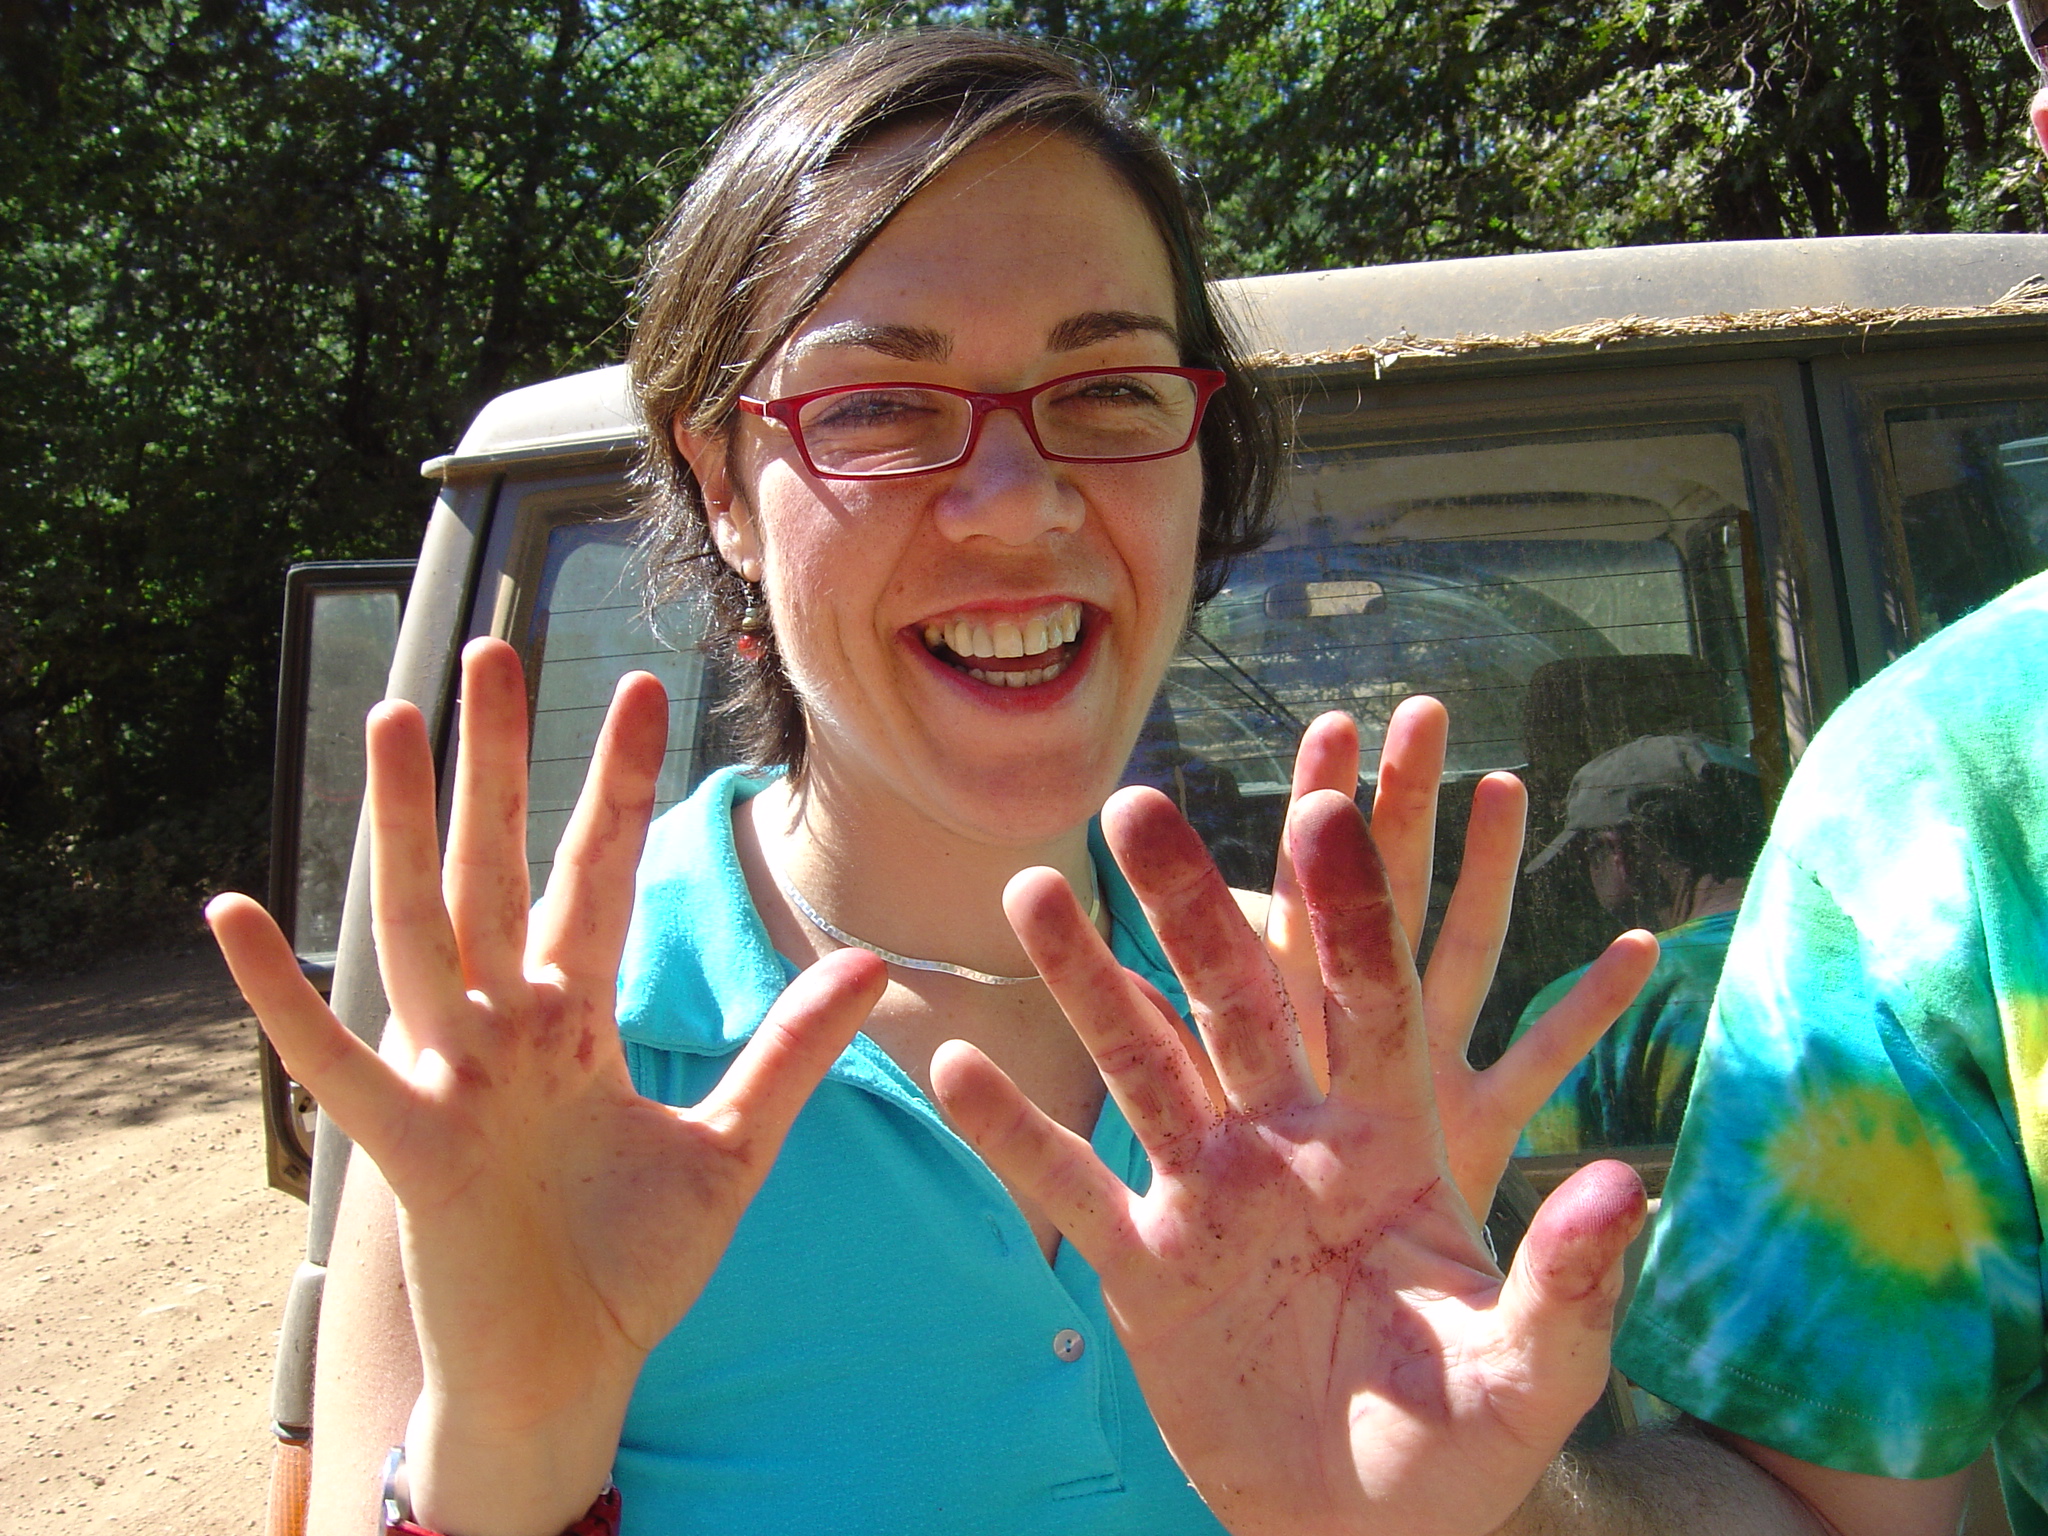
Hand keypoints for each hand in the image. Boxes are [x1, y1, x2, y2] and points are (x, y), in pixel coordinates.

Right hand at [208, 639, 884, 1535]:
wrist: (570, 1370)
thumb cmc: (632, 1262)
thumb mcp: (728, 1146)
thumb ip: (785, 1053)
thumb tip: (872, 966)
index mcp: (575, 1021)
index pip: (597, 878)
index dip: (616, 789)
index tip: (644, 691)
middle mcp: (506, 1030)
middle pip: (499, 872)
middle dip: (501, 767)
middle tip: (496, 649)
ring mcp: (452, 1078)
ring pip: (423, 930)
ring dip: (403, 828)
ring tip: (393, 720)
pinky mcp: (409, 1145)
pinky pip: (333, 1062)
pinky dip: (282, 996)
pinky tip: (234, 913)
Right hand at [933, 788, 1646, 1535]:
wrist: (1358, 1528)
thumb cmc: (1459, 1442)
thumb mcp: (1531, 1370)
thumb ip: (1570, 1278)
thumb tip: (1625, 1181)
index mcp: (1393, 1139)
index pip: (1372, 998)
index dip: (1352, 909)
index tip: (1327, 805)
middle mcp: (1290, 1141)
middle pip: (1234, 1001)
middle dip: (1190, 906)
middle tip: (1138, 805)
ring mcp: (1209, 1194)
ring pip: (1139, 1066)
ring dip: (1087, 984)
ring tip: (1030, 892)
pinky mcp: (1144, 1264)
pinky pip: (1071, 1187)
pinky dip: (1013, 1132)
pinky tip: (952, 1065)